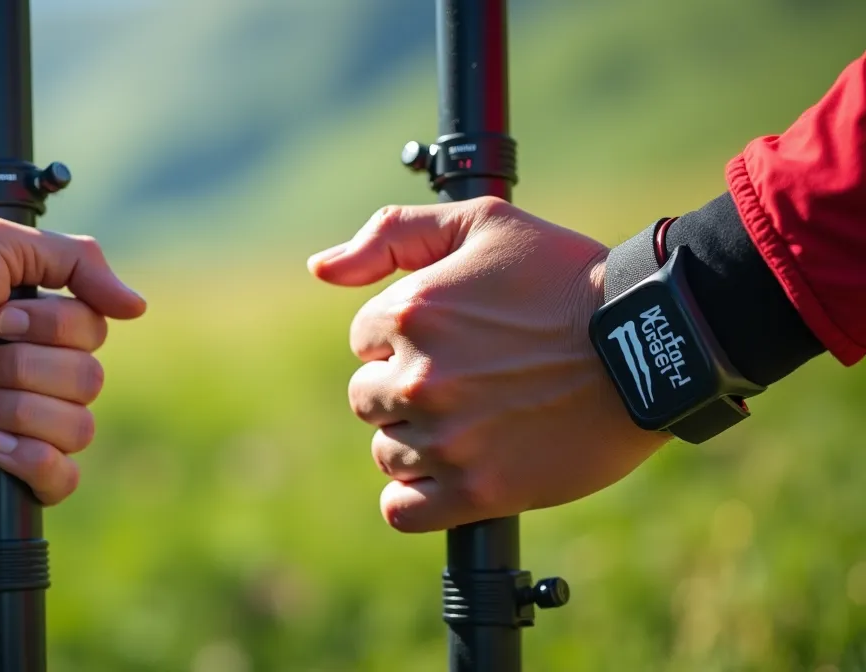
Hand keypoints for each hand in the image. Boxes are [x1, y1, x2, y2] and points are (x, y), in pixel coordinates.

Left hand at [0, 217, 145, 503]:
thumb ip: (77, 260)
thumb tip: (138, 308)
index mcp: (36, 327)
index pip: (94, 335)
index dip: (52, 327)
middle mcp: (32, 375)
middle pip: (89, 383)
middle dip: (25, 368)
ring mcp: (16, 425)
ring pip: (76, 430)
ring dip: (16, 407)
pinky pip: (59, 482)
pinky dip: (32, 460)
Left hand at [309, 197, 669, 532]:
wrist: (651, 342)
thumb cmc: (565, 275)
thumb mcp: (480, 221)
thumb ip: (390, 233)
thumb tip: (320, 269)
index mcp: (408, 313)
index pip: (364, 340)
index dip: (405, 338)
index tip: (455, 337)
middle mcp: (417, 378)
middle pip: (367, 399)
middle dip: (405, 390)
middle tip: (466, 381)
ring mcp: (446, 439)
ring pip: (387, 453)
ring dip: (418, 441)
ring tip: (474, 421)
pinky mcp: (477, 490)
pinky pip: (403, 511)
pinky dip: (417, 498)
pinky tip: (451, 472)